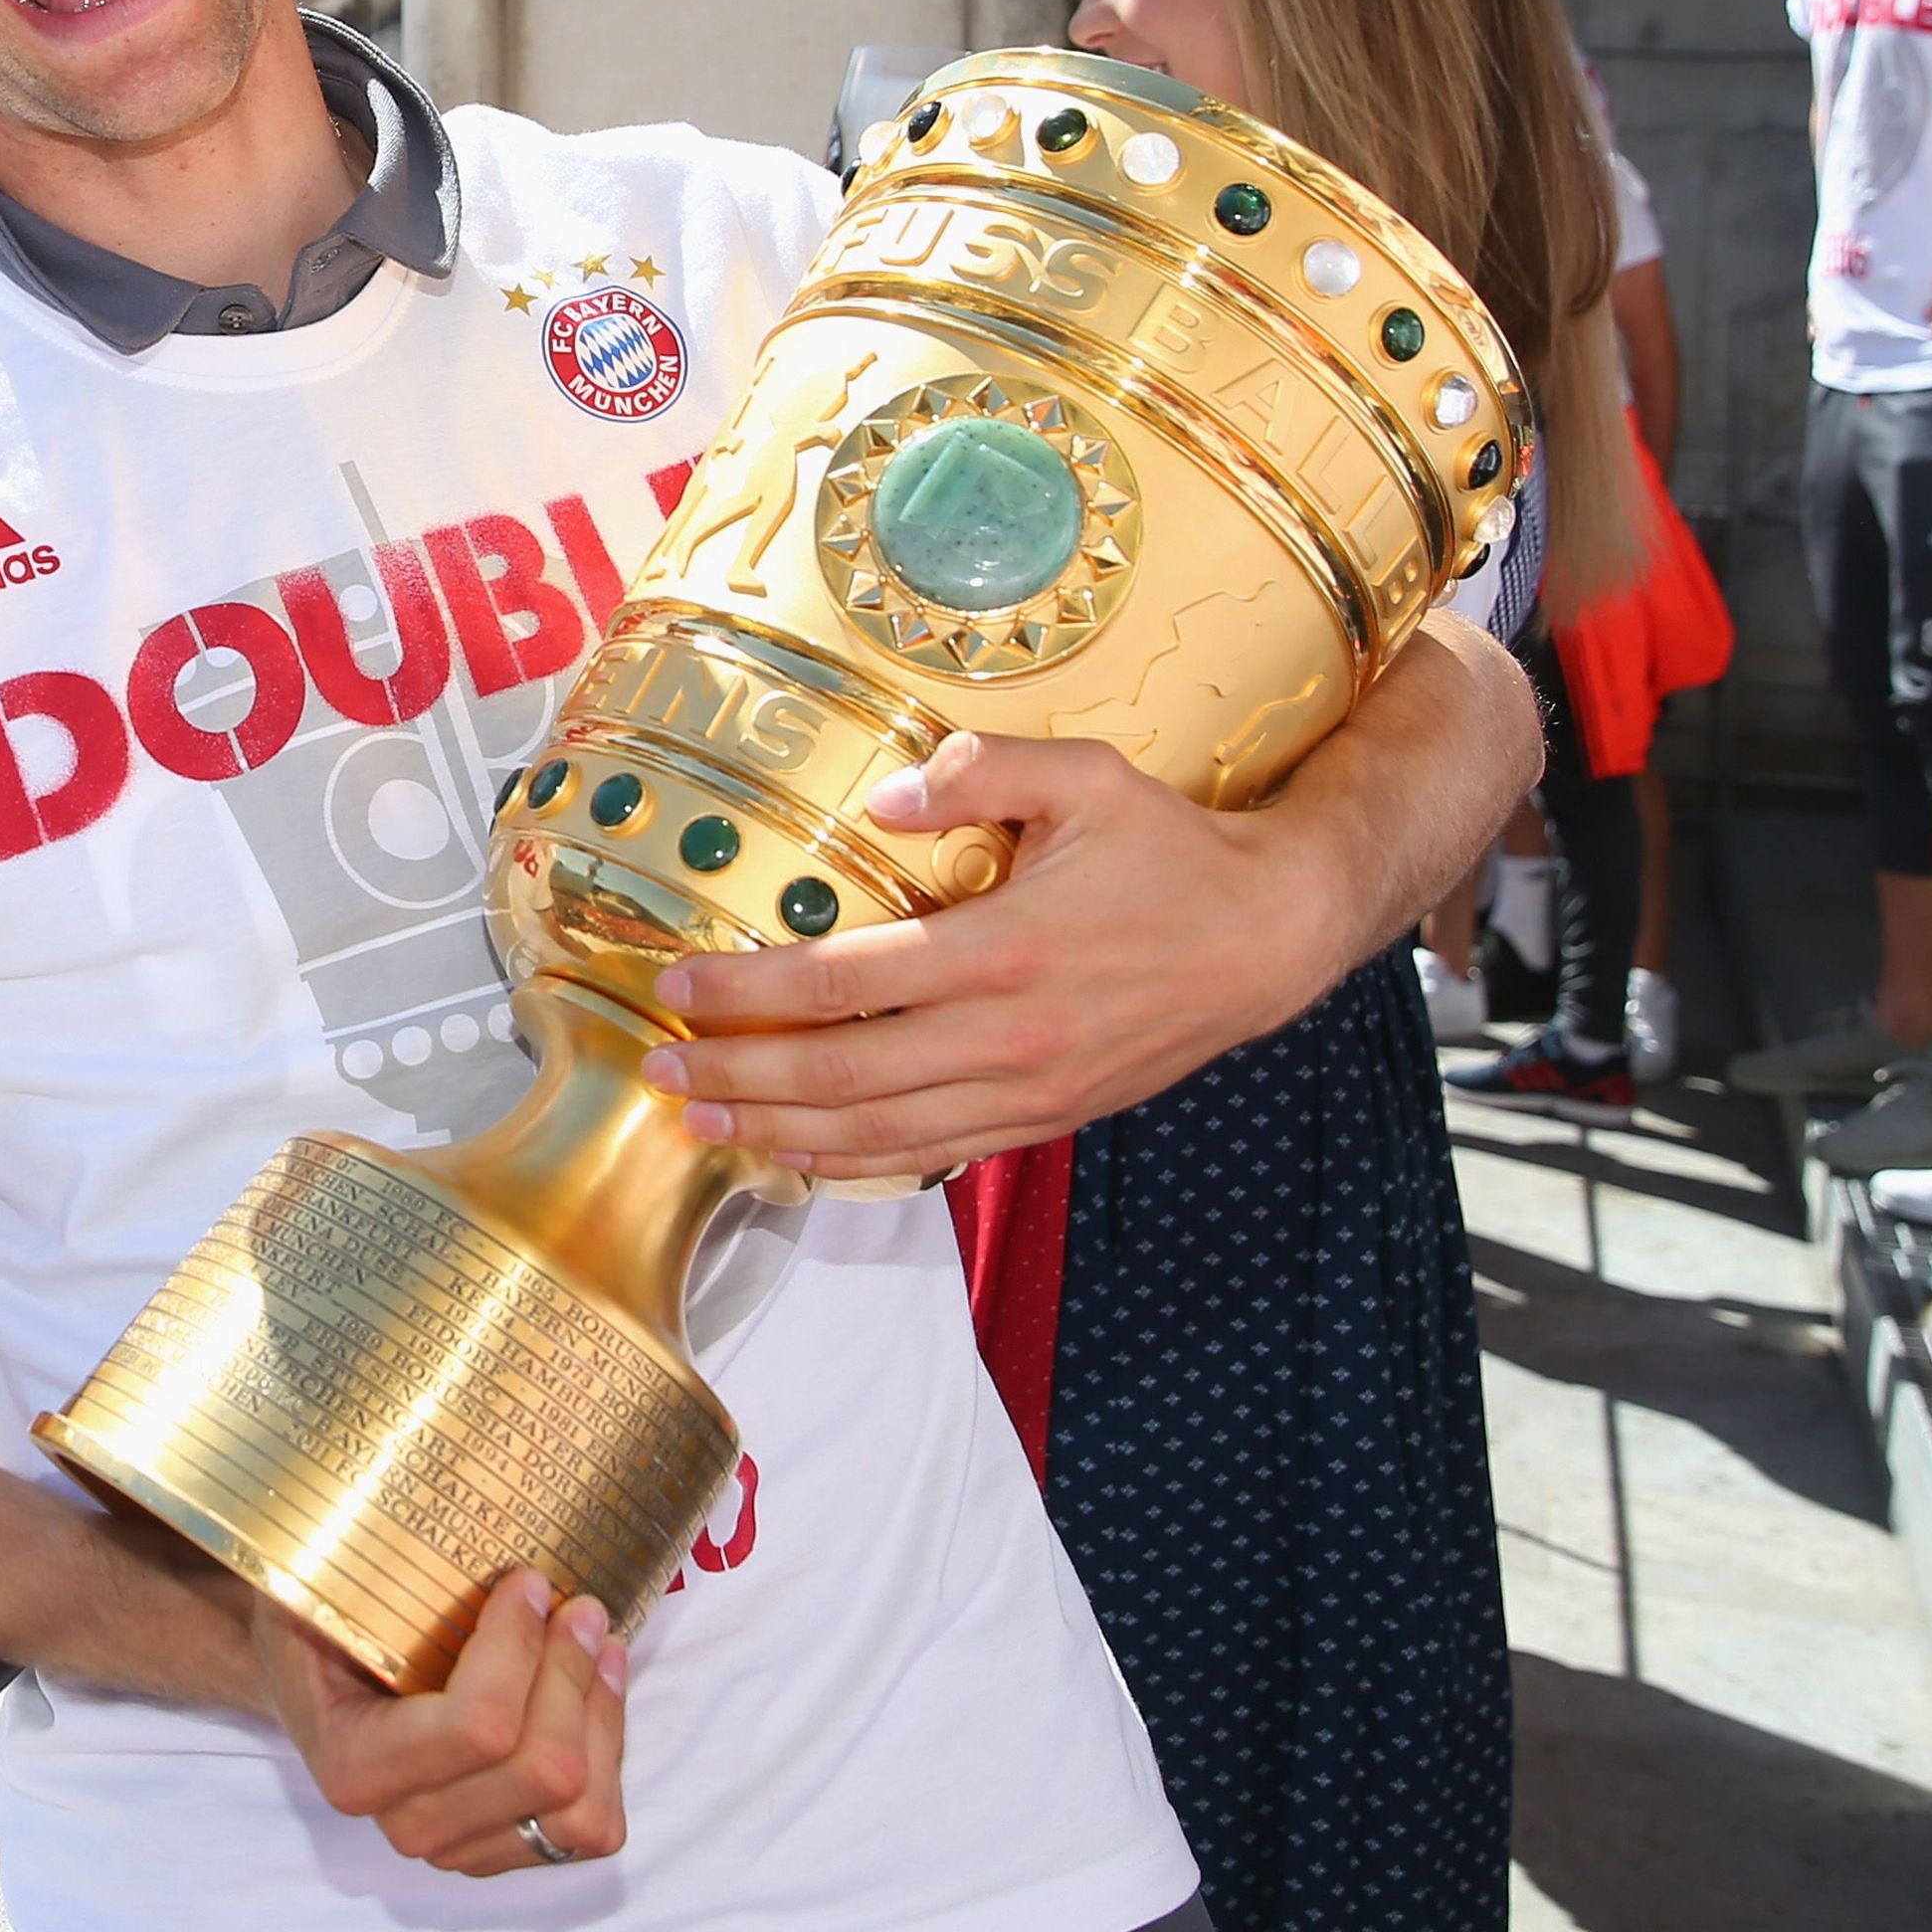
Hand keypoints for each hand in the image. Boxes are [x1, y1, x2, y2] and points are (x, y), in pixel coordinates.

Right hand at [253, 1569, 627, 1878]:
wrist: (309, 1681)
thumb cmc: (321, 1622)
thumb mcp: (317, 1585)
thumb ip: (364, 1566)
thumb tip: (433, 1484)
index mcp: (355, 1766)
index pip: (478, 1727)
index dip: (522, 1646)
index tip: (527, 1582)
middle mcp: (408, 1826)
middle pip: (545, 1769)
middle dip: (573, 1671)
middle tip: (578, 1604)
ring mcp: (462, 1850)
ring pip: (580, 1809)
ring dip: (600, 1715)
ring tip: (598, 1644)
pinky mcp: (507, 1849)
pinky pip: (593, 1825)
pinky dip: (607, 1752)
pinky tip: (596, 1689)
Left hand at [649, 735, 1347, 1178]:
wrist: (1270, 937)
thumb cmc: (1171, 851)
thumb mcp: (1089, 777)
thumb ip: (986, 767)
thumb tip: (891, 787)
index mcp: (1002, 950)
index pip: (840, 981)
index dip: (747, 993)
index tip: (678, 989)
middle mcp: (1006, 1035)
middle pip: (840, 1073)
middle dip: (740, 1076)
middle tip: (661, 1071)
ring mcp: (1026, 1090)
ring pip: (877, 1131)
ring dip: (780, 1131)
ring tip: (704, 1123)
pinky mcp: (1043, 1119)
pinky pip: (930, 1154)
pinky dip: (854, 1163)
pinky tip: (798, 1154)